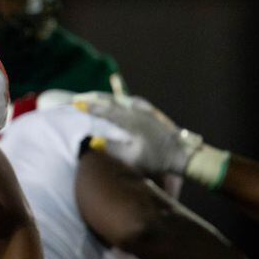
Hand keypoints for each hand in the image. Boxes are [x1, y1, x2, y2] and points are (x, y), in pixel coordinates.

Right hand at [71, 92, 201, 175]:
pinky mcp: (153, 114)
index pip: (105, 111)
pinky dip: (123, 100)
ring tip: (97, 98)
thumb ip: (112, 149)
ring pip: (123, 99)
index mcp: (129, 121)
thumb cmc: (156, 160)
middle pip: (112, 101)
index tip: (76, 105)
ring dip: (108, 98)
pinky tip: (123, 101)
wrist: (182, 155)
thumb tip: (95, 140)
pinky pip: (134, 102)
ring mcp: (146, 111)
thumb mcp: (131, 159)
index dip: (89, 108)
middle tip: (80, 98)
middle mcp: (137, 112)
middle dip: (95, 99)